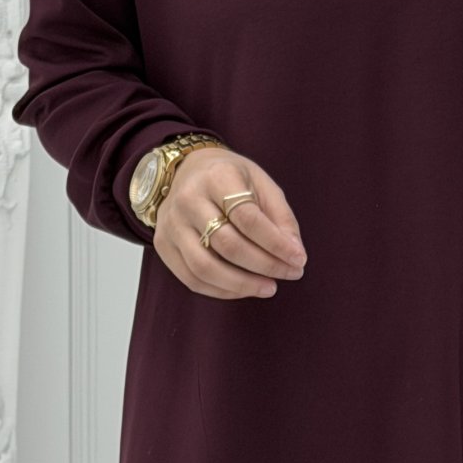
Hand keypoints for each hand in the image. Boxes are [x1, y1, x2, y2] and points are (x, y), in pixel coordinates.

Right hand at [153, 147, 306, 299]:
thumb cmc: (230, 179)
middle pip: (228, 245)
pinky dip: (221, 290)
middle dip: (264, 266)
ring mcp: (171, 224)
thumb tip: (295, 254)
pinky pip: (191, 278)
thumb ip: (281, 216)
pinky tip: (244, 288)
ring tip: (269, 287)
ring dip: (242, 285)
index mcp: (217, 177)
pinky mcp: (163, 244)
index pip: (248, 218)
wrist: (186, 171)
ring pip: (205, 267)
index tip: (299, 259)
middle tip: (290, 274)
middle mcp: (188, 200)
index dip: (276, 243)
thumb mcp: (261, 184)